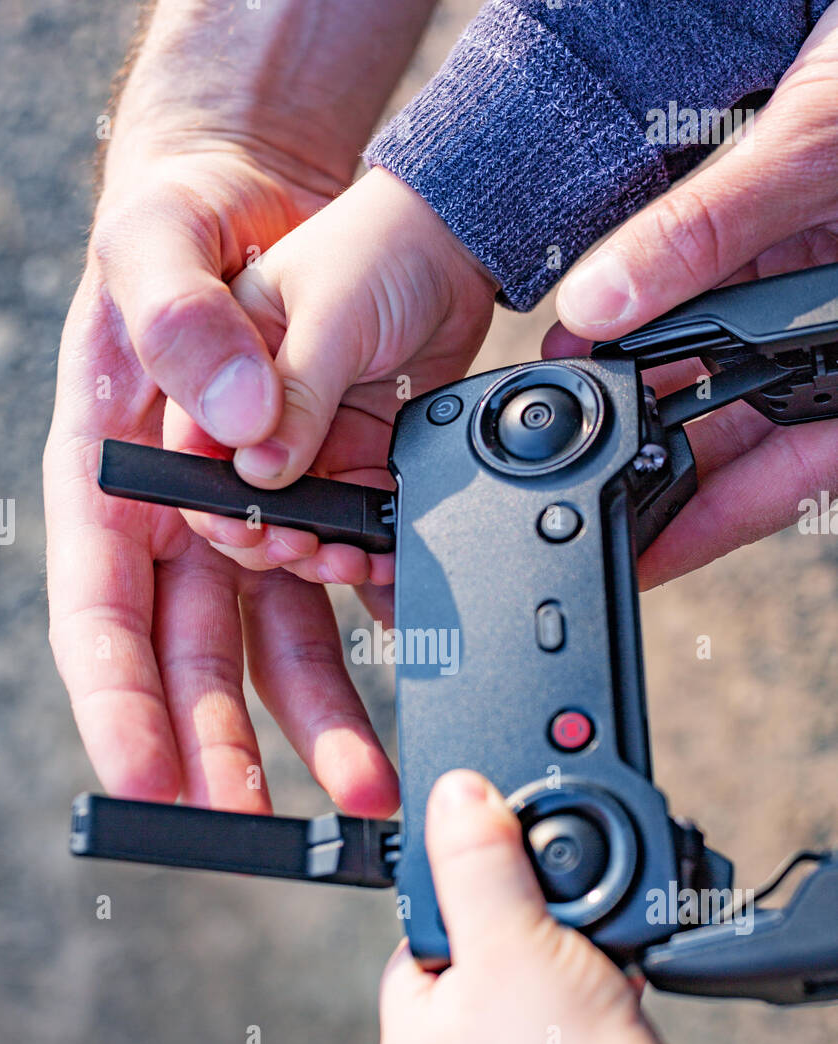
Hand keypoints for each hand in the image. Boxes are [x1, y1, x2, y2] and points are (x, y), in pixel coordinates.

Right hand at [45, 140, 397, 814]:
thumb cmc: (184, 221)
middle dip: (219, 749)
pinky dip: (380, 634)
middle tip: (251, 825)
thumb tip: (235, 426)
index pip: (101, 615)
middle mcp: (181, 519)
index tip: (146, 779)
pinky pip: (350, 590)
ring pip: (280, 645)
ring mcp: (255, 521)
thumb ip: (180, 321)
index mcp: (113, 478)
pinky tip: (409, 678)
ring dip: (320, 720)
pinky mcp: (323, 506)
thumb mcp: (157, 244)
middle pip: (192, 661)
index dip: (119, 705)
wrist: (272, 200)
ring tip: (365, 786)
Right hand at [183, 168, 496, 575]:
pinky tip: (383, 554)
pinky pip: (356, 512)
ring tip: (349, 556)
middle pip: (243, 500)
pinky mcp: (358, 453)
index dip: (214, 500)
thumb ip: (295, 390)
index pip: (195, 449)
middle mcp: (256, 407)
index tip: (250, 525)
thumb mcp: (327, 310)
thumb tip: (262, 470)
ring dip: (319, 549)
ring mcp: (309, 435)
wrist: (456, 242)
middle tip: (303, 546)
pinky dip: (370, 540)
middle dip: (269, 537)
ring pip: (300, 518)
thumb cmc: (378, 245)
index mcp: (218, 361)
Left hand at [380, 770, 725, 1043]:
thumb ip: (477, 858)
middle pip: (479, 965)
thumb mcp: (513, 935)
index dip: (462, 897)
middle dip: (525, 934)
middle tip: (559, 927)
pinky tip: (614, 1000)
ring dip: (566, 968)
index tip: (505, 881)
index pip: (418, 939)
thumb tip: (454, 792)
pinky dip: (592, 1010)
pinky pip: (568, 1037)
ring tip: (591, 967)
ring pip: (529, 999)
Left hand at [546, 2, 837, 590]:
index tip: (639, 556)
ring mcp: (818, 299)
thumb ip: (711, 228)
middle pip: (746, 433)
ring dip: (649, 381)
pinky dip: (667, 314)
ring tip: (574, 391)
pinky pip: (724, 305)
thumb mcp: (814, 143)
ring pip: (727, 371)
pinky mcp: (798, 248)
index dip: (708, 525)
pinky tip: (605, 324)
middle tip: (578, 471)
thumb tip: (603, 304)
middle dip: (657, 447)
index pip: (786, 475)